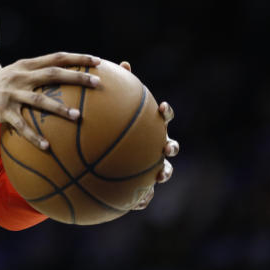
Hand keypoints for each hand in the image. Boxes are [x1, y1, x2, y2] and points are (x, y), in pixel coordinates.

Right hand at [0, 52, 100, 149]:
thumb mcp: (12, 77)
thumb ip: (32, 77)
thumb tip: (58, 85)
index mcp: (25, 65)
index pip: (56, 57)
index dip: (78, 58)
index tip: (98, 61)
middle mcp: (19, 76)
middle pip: (53, 73)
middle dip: (77, 77)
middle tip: (98, 84)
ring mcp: (10, 93)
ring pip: (40, 99)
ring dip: (60, 108)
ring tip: (78, 117)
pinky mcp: (1, 110)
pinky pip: (21, 125)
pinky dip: (34, 136)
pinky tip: (47, 147)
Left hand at [118, 61, 179, 210]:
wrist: (99, 158)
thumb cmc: (105, 129)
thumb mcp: (104, 113)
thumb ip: (111, 92)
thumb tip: (117, 65)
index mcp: (148, 126)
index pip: (162, 117)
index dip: (165, 112)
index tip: (161, 107)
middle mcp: (153, 144)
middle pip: (169, 145)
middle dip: (171, 146)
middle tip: (167, 146)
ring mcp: (150, 164)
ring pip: (162, 171)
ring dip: (163, 174)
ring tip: (158, 177)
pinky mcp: (141, 185)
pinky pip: (143, 194)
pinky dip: (141, 199)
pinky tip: (134, 204)